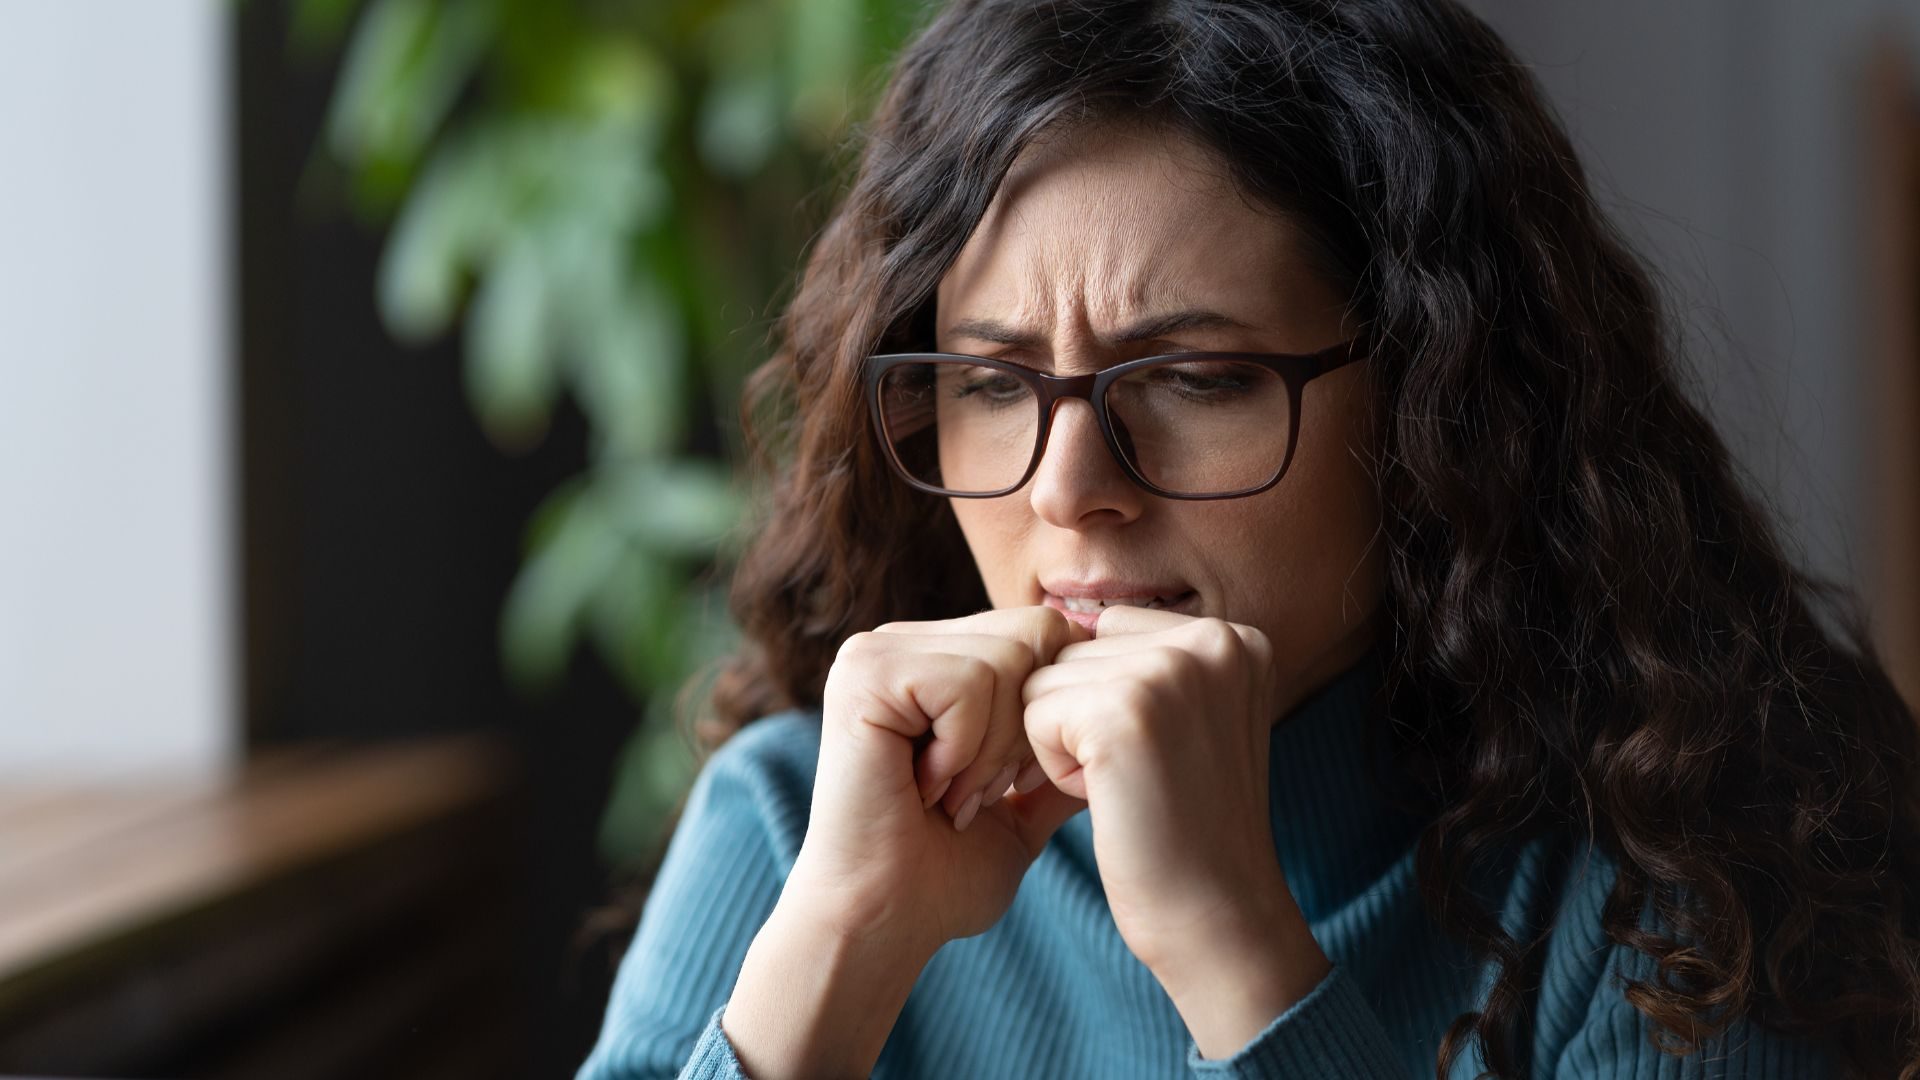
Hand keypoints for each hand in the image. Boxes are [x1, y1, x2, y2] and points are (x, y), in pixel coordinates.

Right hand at [782, 606, 1094, 952]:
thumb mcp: (1024, 810)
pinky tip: (925, 786)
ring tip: (951, 795)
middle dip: (1030, 728)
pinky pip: (969, 682)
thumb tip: (1126, 724)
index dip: (1051, 715)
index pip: (1046, 633)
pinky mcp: (864, 673)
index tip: (1008, 786)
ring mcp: (876, 653)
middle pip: (1037, 632)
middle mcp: (902, 642)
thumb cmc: (942, 879)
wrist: (882, 924)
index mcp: (935, 658)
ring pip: (1009, 659)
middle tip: (980, 793)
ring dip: (994, 749)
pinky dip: (965, 749)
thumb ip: (1063, 760)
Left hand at [1018, 605, 1320, 982]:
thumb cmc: (1187, 827)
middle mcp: (1213, 638)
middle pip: (1072, 649)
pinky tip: (1109, 798)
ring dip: (1065, 743)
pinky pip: (1033, 715)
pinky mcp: (1123, 710)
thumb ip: (1140, 662)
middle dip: (1080, 718)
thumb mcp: (1189, 720)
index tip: (1152, 757)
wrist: (1216, 916)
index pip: (1106, 628)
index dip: (1102, 699)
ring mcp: (1170, 671)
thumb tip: (1052, 619)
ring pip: (1045, 680)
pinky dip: (1052, 766)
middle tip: (1141, 779)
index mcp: (1234, 636)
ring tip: (1128, 787)